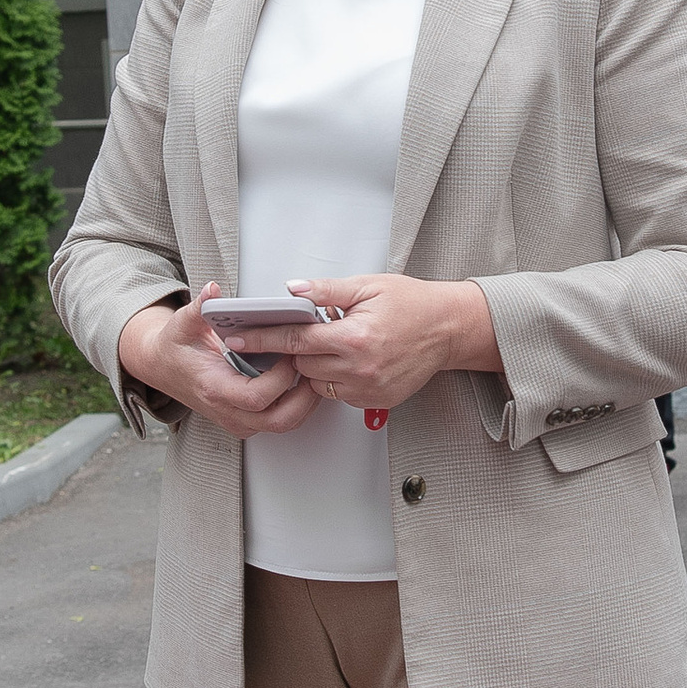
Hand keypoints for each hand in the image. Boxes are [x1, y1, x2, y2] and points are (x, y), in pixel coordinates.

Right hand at [116, 286, 324, 439]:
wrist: (162, 368)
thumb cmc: (175, 348)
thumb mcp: (183, 323)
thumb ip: (199, 307)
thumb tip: (212, 290)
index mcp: (214, 389)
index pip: (256, 397)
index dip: (280, 378)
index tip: (290, 353)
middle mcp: (228, 412)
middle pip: (279, 420)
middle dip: (305, 395)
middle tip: (313, 364)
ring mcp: (238, 420)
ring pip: (284, 423)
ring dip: (306, 401)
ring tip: (313, 369)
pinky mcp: (246, 420)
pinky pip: (280, 420)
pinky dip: (298, 403)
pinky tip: (303, 379)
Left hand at [283, 274, 499, 417]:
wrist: (447, 328)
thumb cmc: (412, 303)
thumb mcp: (367, 286)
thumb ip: (325, 291)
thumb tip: (291, 289)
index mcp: (354, 337)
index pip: (295, 339)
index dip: (263, 338)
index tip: (239, 338)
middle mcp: (359, 368)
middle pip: (302, 364)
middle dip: (297, 348)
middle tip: (308, 330)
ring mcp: (368, 388)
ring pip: (317, 382)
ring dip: (315, 365)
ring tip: (335, 343)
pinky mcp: (376, 400)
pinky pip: (339, 393)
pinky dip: (335, 378)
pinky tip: (350, 359)